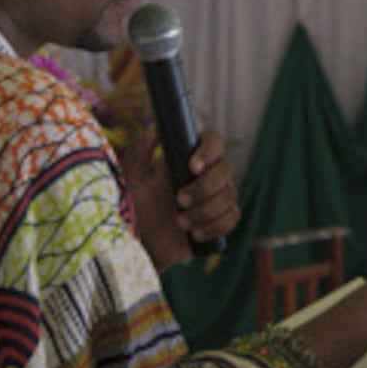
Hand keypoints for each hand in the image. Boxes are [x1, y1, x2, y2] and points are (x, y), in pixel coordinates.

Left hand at [119, 129, 239, 268]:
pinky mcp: (221, 219)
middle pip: (226, 169)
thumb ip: (143, 148)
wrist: (140, 241)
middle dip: (204, 188)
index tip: (192, 166)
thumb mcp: (134, 175)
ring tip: (180, 222)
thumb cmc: (135, 204)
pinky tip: (195, 233)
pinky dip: (215, 226)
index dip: (208, 151)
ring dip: (205, 211)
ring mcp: (217, 196)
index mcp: (190, 156)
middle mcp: (208, 173)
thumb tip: (158, 126)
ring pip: (229, 195)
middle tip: (179, 201)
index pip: (213, 142)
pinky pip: (232, 217)